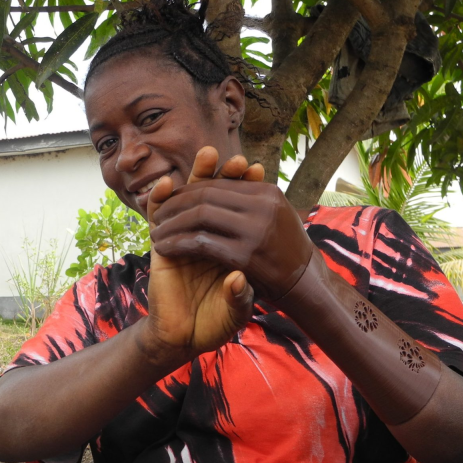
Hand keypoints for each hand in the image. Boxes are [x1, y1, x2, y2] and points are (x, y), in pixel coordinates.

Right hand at [138, 148, 257, 365]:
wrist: (186, 338)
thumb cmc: (216, 322)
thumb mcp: (236, 312)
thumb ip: (239, 297)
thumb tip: (237, 278)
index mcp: (230, 246)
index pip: (237, 209)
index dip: (244, 188)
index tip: (257, 170)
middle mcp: (209, 236)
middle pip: (215, 195)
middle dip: (224, 175)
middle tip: (238, 160)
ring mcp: (184, 237)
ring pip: (189, 199)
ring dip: (197, 175)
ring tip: (210, 156)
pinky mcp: (161, 246)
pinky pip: (157, 217)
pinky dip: (160, 199)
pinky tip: (168, 184)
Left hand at [150, 159, 316, 300]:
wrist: (305, 286)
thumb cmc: (284, 252)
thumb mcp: (271, 217)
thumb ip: (248, 201)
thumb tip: (224, 175)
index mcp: (267, 193)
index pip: (219, 183)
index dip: (190, 189)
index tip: (171, 199)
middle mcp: (263, 206)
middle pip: (206, 194)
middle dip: (177, 203)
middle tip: (159, 214)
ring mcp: (255, 230)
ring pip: (200, 214)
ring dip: (173, 222)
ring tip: (156, 231)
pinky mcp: (245, 256)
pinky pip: (200, 242)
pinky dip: (178, 243)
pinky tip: (164, 248)